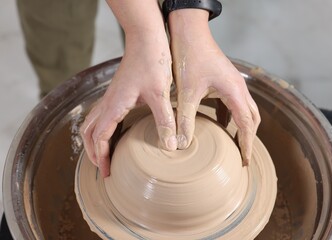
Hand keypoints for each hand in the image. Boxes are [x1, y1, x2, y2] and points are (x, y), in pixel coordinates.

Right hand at [80, 35, 176, 177]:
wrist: (146, 38)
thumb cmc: (151, 62)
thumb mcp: (160, 94)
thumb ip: (164, 121)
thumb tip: (170, 146)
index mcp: (114, 106)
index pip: (99, 137)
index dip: (101, 157)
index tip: (107, 173)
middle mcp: (108, 102)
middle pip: (88, 132)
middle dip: (93, 152)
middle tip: (103, 167)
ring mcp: (111, 97)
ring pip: (92, 122)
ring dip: (95, 140)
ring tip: (105, 154)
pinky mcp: (118, 92)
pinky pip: (102, 114)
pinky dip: (102, 128)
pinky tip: (116, 131)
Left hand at [169, 9, 259, 164]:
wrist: (189, 32)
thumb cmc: (190, 57)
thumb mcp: (186, 92)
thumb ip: (184, 119)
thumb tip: (182, 144)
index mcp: (235, 91)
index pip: (247, 124)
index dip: (246, 144)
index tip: (245, 160)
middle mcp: (239, 87)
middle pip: (252, 117)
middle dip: (248, 137)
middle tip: (242, 155)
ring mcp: (233, 83)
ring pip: (244, 110)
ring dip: (240, 127)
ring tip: (234, 144)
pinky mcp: (224, 81)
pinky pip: (232, 103)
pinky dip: (229, 116)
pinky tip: (219, 124)